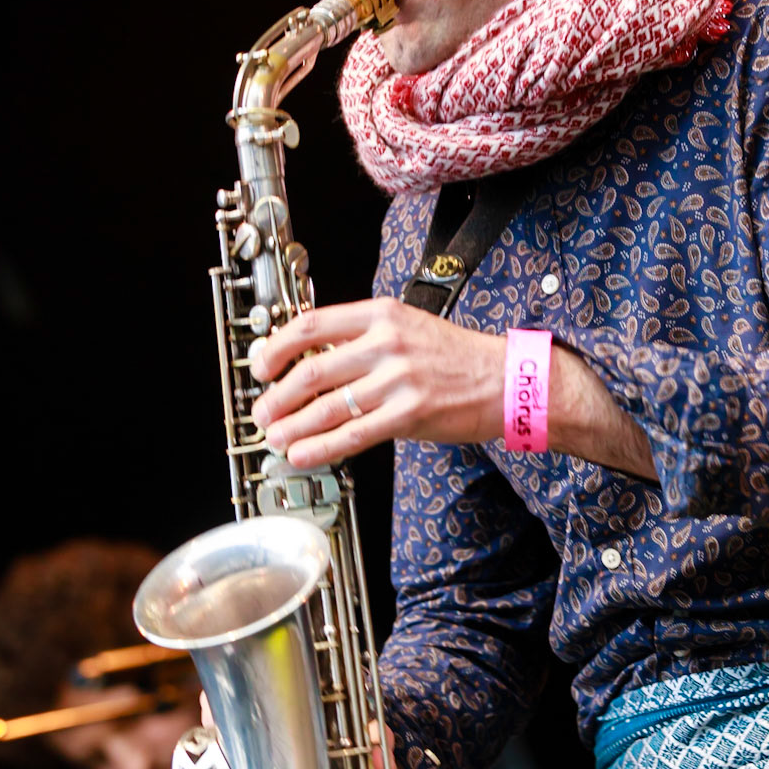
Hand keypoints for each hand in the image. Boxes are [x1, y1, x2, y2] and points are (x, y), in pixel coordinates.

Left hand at [249, 298, 657, 480]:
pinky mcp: (411, 413)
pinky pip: (354, 434)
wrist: (508, 380)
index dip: (276, 348)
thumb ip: (361, 341)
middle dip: (277, 396)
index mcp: (381, 314)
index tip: (260, 366)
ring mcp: (399, 378)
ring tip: (276, 438)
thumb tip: (310, 363)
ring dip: (293, 425)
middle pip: (312, 369)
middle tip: (263, 412)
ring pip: (328, 405)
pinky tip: (303, 455)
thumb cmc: (456, 358)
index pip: (312, 325)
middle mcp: (387, 342)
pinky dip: (321, 447)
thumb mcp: (407, 328)